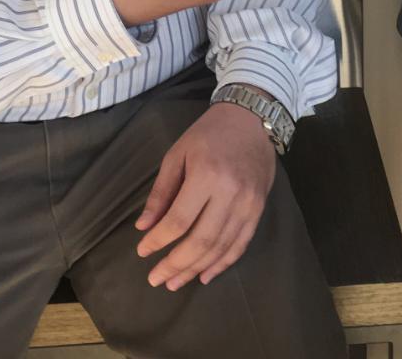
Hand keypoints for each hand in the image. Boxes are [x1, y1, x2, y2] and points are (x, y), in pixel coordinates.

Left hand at [134, 102, 276, 288]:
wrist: (251, 118)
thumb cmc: (208, 133)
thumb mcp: (178, 153)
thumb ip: (161, 191)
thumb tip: (144, 227)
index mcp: (206, 175)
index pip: (179, 220)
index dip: (159, 240)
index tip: (142, 252)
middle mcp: (230, 193)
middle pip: (201, 240)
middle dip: (176, 264)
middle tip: (156, 279)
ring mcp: (248, 203)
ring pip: (221, 247)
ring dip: (196, 268)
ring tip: (175, 282)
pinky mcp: (259, 209)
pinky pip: (241, 244)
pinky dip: (223, 263)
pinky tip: (205, 275)